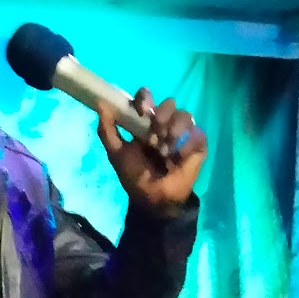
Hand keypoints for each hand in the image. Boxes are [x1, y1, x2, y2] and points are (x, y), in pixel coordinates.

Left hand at [97, 88, 206, 214]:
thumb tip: (100, 104)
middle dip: (161, 116)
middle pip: (169, 103)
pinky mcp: (198, 144)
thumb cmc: (134, 176)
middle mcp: (165, 123)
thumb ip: (107, 130)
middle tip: (155, 134)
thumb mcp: (116, 153)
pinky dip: (186, 145)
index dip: (145, 98)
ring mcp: (183, 133)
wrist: (152, 198)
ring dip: (173, 131)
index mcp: (145, 123)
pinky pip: (197, 133)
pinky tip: (177, 159)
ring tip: (165, 151)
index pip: (147, 99)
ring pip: (184, 115)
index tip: (142, 109)